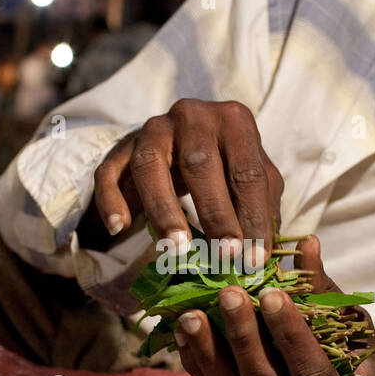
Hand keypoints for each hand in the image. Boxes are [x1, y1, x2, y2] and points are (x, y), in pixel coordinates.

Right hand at [91, 99, 281, 265]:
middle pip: (201, 163)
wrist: (179, 145)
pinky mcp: (121, 147)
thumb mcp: (250, 180)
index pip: (248, 171)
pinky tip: (120, 227)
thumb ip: (261, 208)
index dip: (254, 217)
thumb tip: (265, 255)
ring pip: (151, 165)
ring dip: (164, 209)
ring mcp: (153, 128)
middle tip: (224, 256)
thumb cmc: (225, 168)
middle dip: (215, 214)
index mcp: (234, 120)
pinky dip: (112, 200)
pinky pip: (109, 172)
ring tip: (176, 248)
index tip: (254, 260)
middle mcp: (193, 114)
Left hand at [172, 234, 374, 375]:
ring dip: (210, 352)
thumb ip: (325, 291)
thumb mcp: (353, 326)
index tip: (271, 292)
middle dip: (244, 338)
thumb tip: (306, 243)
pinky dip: (199, 365)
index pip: (312, 372)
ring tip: (191, 314)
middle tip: (227, 293)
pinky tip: (182, 334)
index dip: (291, 333)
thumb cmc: (359, 360)